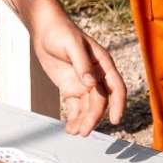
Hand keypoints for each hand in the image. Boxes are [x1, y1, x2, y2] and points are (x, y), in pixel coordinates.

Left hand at [29, 6, 125, 135]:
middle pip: (100, 102)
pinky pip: (75, 107)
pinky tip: (70, 129)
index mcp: (103, 64)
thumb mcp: (72, 44)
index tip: (114, 120)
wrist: (44, 29)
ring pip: (88, 108)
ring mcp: (84, 84)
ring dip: (83, 121)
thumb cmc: (61, 32)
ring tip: (75, 133)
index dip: (118, 104)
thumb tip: (90, 83)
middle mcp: (97, 76)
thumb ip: (81, 63)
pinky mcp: (71, 88)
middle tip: (83, 132)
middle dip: (93, 118)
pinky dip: (74, 118)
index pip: (116, 88)